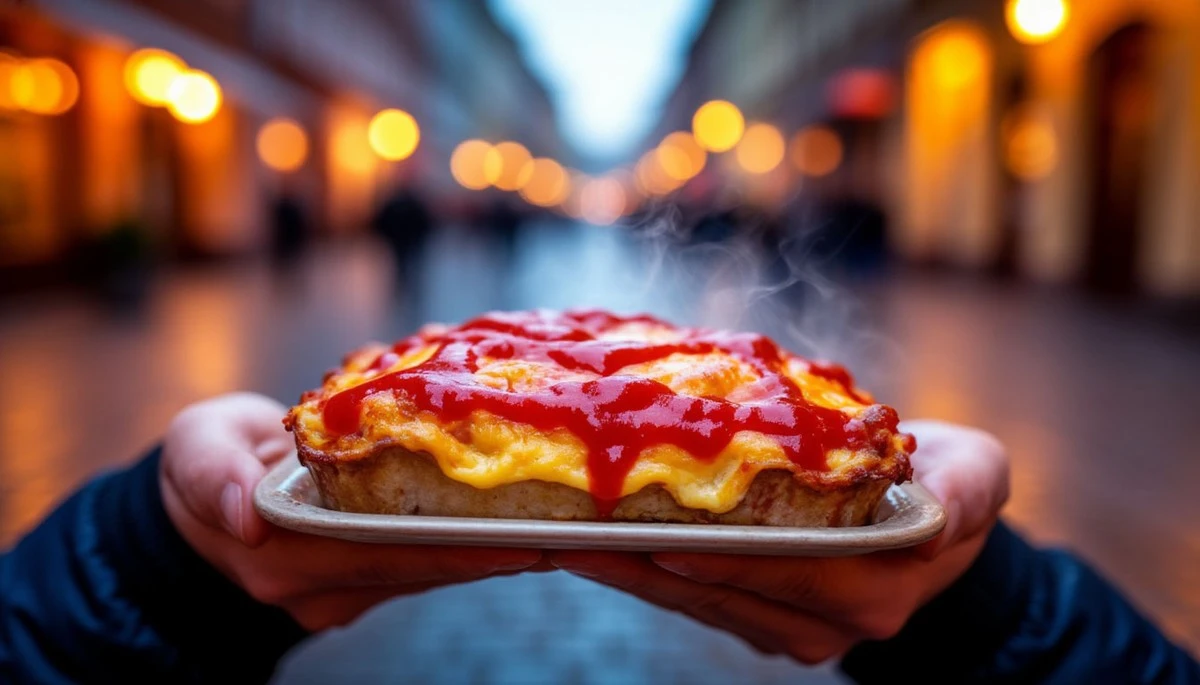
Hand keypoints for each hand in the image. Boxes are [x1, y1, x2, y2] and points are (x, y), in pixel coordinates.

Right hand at [160, 392, 541, 630]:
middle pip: (424, 569)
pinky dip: (462, 540)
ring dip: (488, 549)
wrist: (199, 491)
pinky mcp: (361, 574)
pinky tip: (507, 520)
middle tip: (565, 536)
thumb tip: (247, 517)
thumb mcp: (192, 454)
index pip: (387, 557)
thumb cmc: (202, 461)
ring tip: (556, 528)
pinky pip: (421, 559)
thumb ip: (213, 479)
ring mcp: (344, 587)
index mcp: (288, 561)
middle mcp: (323, 587)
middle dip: (492, 553)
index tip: (520, 544)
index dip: (455, 551)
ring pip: (430, 569)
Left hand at [550, 420, 1008, 663]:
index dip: (720, 557)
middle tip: (574, 531)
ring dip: (628, 566)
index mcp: (870, 592)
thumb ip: (964, 492)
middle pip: (716, 591)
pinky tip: (601, 536)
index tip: (654, 537)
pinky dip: (644, 564)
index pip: (782, 573)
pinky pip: (692, 591)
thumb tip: (930, 507)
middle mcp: (821, 624)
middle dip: (641, 563)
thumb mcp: (977, 477)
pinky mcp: (756, 614)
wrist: (933, 518)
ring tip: (566, 533)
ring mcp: (784, 625)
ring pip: (691, 597)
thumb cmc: (951, 485)